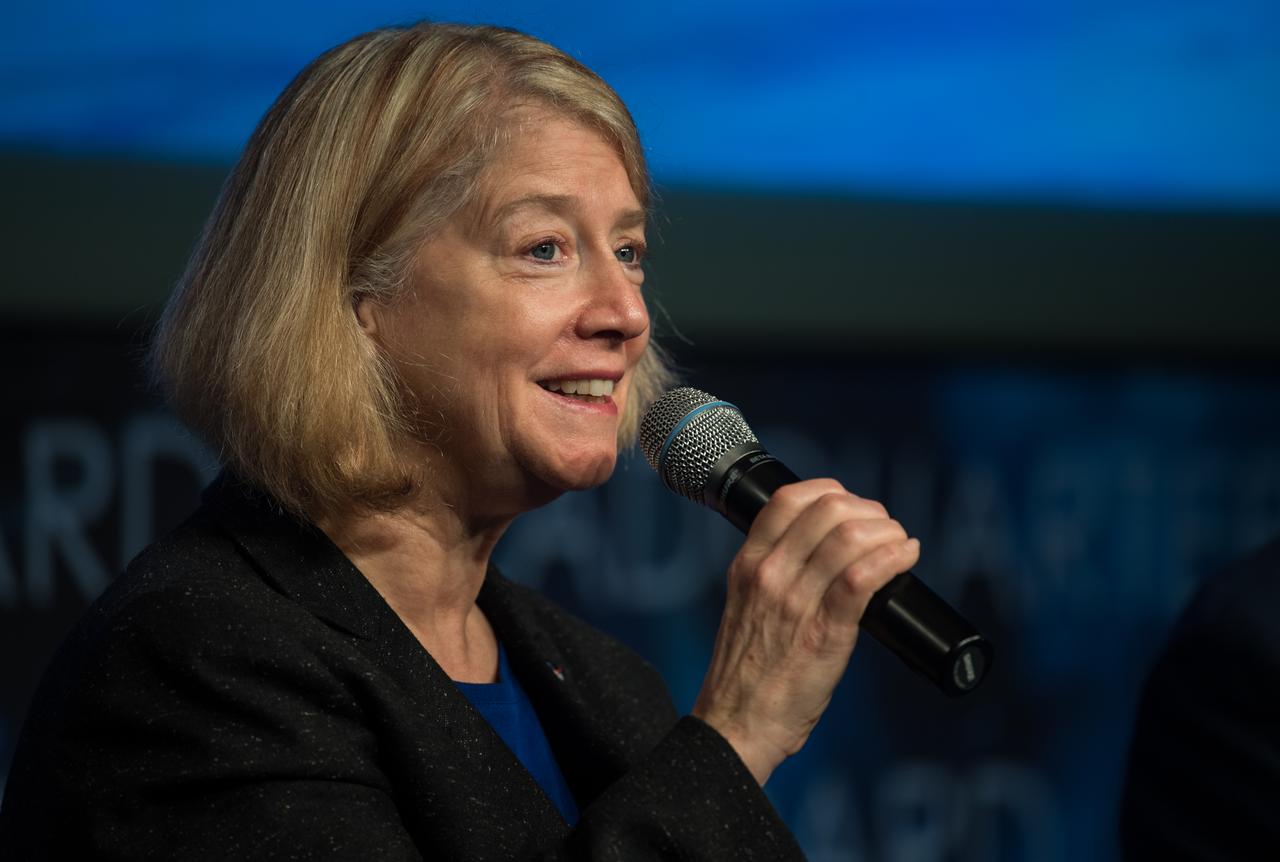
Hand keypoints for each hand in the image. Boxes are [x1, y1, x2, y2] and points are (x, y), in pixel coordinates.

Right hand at [691, 479, 918, 784]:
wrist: (738, 724)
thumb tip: (825, 553)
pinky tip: (906, 557)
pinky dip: (893, 558)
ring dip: (887, 532)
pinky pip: (863, 577)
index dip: (830, 491)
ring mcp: (795, 602)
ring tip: (900, 544)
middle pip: (827, 509)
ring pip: (849, 537)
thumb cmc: (747, 674)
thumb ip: (775, 576)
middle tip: (884, 528)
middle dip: (867, 510)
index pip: (788, 499)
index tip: (852, 507)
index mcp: (748, 565)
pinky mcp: (824, 631)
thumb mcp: (746, 606)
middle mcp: (769, 574)